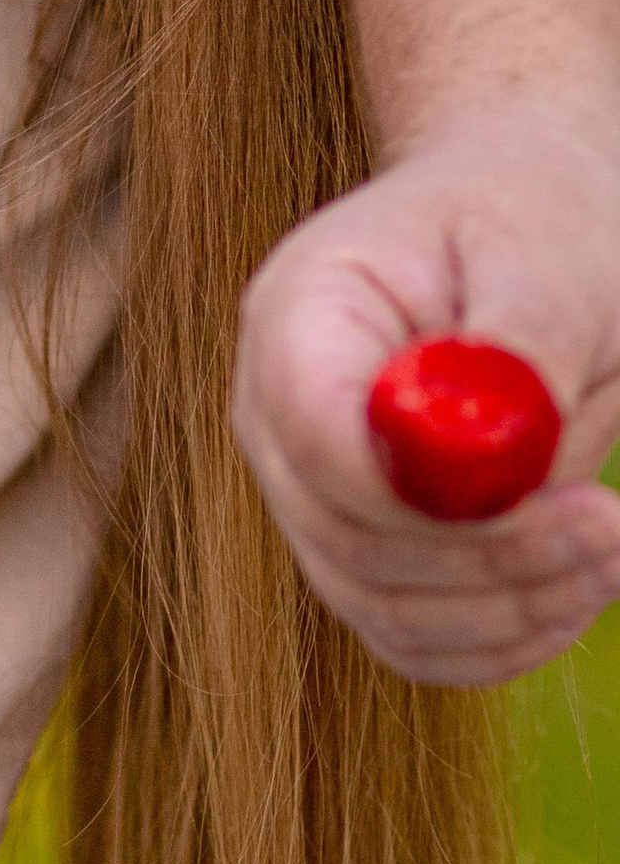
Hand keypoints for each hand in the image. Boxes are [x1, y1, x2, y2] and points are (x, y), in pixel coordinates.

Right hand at [233, 99, 619, 681]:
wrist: (519, 222)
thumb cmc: (533, 224)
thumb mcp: (548, 257)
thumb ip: (516, 347)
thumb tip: (496, 454)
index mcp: (300, 316)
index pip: (313, 435)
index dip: (422, 495)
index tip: (558, 494)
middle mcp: (278, 416)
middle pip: (346, 540)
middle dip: (494, 560)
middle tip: (616, 527)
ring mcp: (310, 495)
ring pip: (382, 608)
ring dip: (513, 607)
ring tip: (616, 547)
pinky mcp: (360, 552)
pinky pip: (413, 639)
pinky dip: (500, 640)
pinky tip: (575, 588)